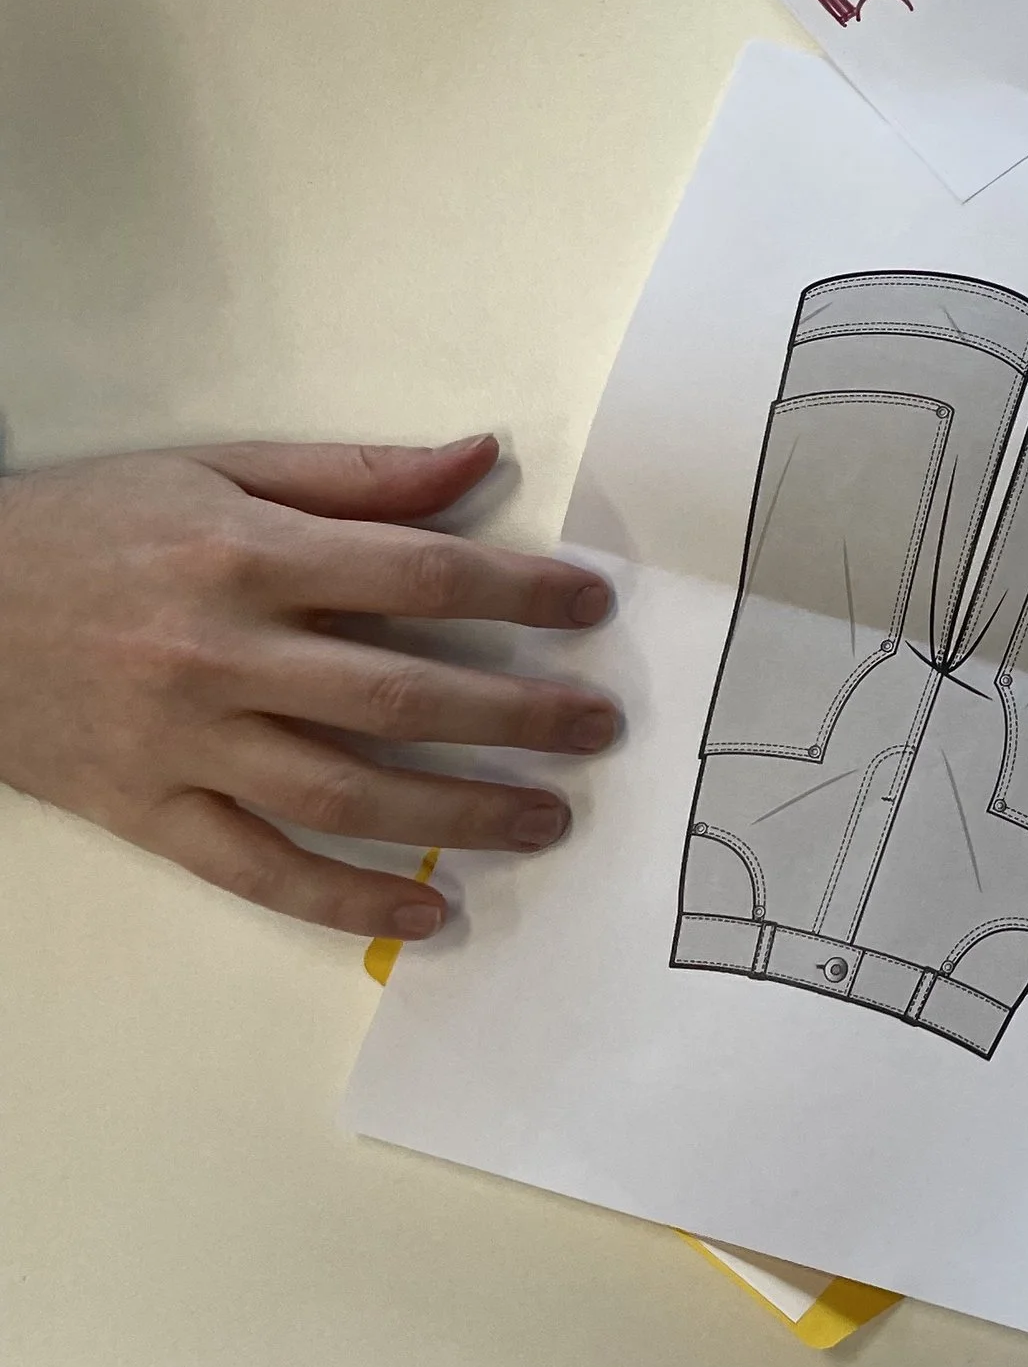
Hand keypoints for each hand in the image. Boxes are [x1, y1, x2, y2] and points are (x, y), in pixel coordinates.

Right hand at [0, 434, 618, 939]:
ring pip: (343, 791)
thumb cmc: (89, 526)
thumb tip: (480, 456)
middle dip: (515, 715)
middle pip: (398, 694)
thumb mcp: (216, 470)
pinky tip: (426, 911)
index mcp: (248, 555)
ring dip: (458, 812)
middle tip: (598, 728)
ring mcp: (184, 743)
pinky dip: (346, 900)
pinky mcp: (148, 812)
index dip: (517, 594)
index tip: (589, 608)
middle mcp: (221, 653)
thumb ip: (354, 475)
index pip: (416, 577)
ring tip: (547, 818)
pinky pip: (259, 870)